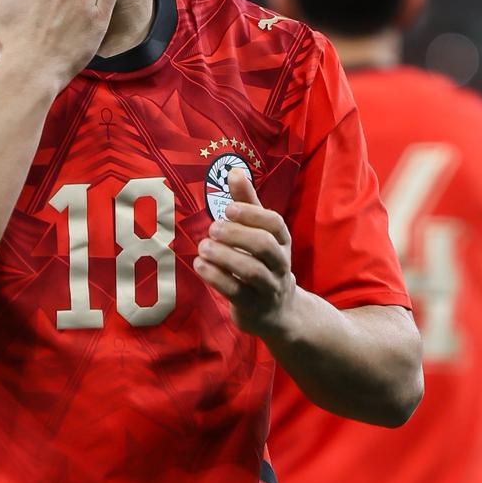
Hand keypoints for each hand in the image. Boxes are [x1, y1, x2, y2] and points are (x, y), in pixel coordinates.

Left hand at [193, 168, 297, 339]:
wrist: (278, 311)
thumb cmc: (263, 262)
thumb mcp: (259, 232)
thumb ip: (247, 203)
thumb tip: (234, 170)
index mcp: (281, 241)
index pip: (274, 223)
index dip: (251, 214)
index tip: (228, 208)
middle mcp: (279, 263)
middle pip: (264, 246)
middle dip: (236, 234)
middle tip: (212, 229)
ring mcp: (268, 286)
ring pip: (251, 270)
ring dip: (224, 256)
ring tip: (203, 247)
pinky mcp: (252, 306)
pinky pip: (236, 291)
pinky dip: (216, 277)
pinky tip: (200, 265)